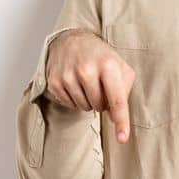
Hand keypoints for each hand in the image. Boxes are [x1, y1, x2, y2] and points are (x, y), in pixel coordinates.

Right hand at [44, 28, 136, 143]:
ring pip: (84, 108)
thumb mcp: (120, 66)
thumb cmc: (101, 56)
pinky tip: (76, 84)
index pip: (117, 99)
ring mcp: (68, 75)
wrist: (72, 40)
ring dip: (89, 101)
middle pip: (99, 107)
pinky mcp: (54, 81)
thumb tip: (116, 117)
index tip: (122, 138)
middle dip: (102, 102)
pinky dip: (75, 99)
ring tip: (88, 84)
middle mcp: (87, 69)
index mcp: (108, 65)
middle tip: (100, 85)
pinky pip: (70, 105)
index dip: (121, 121)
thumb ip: (124, 91)